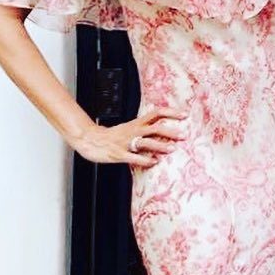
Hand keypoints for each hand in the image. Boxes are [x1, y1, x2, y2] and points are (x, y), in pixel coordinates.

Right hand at [71, 109, 187, 167]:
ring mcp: (126, 142)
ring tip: (172, 149)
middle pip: (155, 128)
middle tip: (184, 135)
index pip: (156, 113)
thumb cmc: (112, 136)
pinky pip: (133, 157)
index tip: (185, 115)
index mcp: (136, 123)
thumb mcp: (129, 128)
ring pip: (145, 141)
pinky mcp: (119, 154)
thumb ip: (145, 129)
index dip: (171, 113)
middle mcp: (133, 131)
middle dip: (170, 131)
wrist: (89, 139)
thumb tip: (164, 132)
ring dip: (159, 145)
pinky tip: (154, 162)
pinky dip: (144, 159)